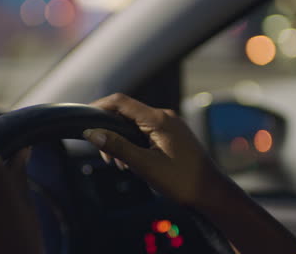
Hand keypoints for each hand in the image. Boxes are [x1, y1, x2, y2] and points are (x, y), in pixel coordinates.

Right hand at [83, 93, 221, 205]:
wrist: (210, 192)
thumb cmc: (181, 180)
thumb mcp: (144, 165)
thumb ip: (118, 146)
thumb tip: (92, 133)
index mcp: (158, 119)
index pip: (121, 102)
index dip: (99, 107)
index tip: (84, 119)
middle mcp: (165, 116)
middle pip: (127, 113)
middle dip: (110, 131)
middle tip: (105, 156)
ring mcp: (170, 125)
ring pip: (136, 124)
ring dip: (122, 140)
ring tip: (120, 164)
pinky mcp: (172, 135)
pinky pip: (146, 132)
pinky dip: (134, 143)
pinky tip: (133, 162)